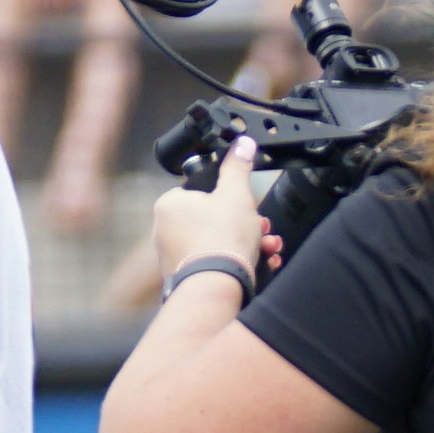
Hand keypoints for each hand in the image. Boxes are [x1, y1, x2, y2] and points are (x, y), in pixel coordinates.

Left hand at [146, 146, 269, 283]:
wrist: (216, 288)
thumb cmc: (221, 240)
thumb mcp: (236, 194)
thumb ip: (238, 167)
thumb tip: (242, 144)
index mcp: (170, 205)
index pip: (202, 191)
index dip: (230, 195)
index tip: (248, 202)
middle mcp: (165, 231)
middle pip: (215, 218)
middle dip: (246, 222)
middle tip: (262, 226)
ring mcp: (175, 257)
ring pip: (219, 241)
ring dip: (249, 241)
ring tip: (267, 246)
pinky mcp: (186, 278)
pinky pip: (216, 262)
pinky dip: (239, 261)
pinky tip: (261, 262)